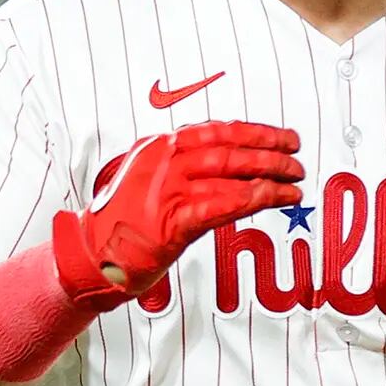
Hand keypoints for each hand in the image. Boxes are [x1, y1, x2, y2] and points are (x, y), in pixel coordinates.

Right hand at [54, 122, 302, 307]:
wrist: (89, 255)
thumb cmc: (119, 224)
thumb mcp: (145, 179)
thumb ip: (178, 166)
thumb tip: (224, 160)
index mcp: (157, 147)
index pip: (216, 130)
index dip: (255, 132)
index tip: (280, 137)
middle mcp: (163, 161)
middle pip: (229, 148)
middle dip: (270, 150)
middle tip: (296, 155)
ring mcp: (167, 189)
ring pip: (232, 173)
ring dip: (271, 175)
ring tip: (294, 180)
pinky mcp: (174, 221)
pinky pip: (226, 203)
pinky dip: (257, 198)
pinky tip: (277, 198)